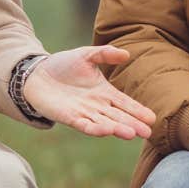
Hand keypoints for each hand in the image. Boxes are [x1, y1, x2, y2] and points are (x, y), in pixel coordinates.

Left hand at [21, 46, 156, 138]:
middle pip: (118, 117)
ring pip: (104, 123)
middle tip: (148, 133)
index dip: (138, 111)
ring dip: (117, 129)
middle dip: (133, 124)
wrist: (37, 74)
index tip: (151, 118)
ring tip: (132, 133)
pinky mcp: (69, 117)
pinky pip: (84, 124)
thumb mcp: (87, 55)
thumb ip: (105, 54)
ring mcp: (84, 113)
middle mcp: (97, 106)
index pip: (125, 103)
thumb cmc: (63, 65)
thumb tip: (126, 54)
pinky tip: (107, 130)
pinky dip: (95, 128)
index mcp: (104, 92)